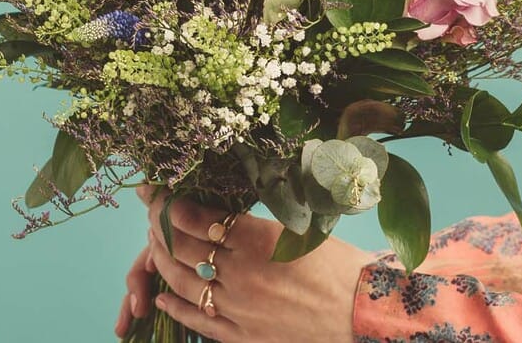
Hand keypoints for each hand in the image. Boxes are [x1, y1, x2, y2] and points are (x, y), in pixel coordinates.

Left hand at [112, 187, 375, 341]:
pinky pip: (199, 321)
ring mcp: (241, 309)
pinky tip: (163, 296)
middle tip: (153, 215)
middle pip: (183, 248)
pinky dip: (176, 307)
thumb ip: (253, 219)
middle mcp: (243, 275)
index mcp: (258, 240)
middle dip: (160, 228)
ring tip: (155, 247)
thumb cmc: (340, 266)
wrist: (367, 315)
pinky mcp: (245, 337)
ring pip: (184, 283)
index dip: (168, 203)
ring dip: (163, 262)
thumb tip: (219, 201)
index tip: (155, 192)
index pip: (195, 217)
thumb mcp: (298, 229)